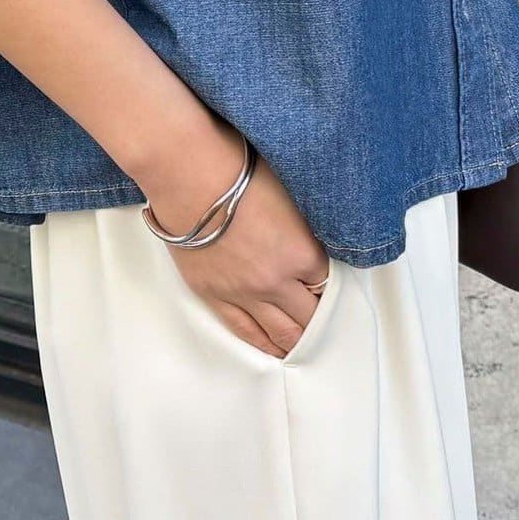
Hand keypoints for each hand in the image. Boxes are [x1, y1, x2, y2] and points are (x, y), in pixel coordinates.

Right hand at [142, 124, 330, 358]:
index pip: (327, 282)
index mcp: (302, 252)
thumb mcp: (288, 191)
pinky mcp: (214, 295)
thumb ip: (303, 224)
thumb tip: (310, 238)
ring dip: (296, 342)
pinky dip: (263, 344)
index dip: (330, 284)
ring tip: (305, 348)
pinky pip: (244, 331)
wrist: (188, 174)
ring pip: (280, 332)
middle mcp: (277, 280)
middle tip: (324, 326)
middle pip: (309, 316)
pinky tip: (274, 349)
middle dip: (319, 321)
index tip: (329, 286)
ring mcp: (244, 293)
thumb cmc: (237, 170)